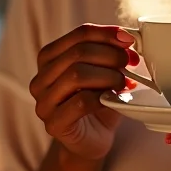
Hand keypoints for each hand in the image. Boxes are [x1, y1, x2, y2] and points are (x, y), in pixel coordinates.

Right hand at [30, 23, 139, 160]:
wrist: (94, 137)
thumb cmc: (99, 98)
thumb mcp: (105, 69)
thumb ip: (111, 51)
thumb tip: (127, 38)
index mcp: (50, 57)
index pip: (80, 34)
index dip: (107, 33)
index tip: (129, 39)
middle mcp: (41, 78)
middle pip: (79, 52)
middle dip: (111, 54)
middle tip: (130, 62)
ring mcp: (43, 102)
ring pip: (77, 74)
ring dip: (108, 75)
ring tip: (123, 82)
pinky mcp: (53, 124)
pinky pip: (81, 102)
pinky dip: (103, 97)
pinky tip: (112, 100)